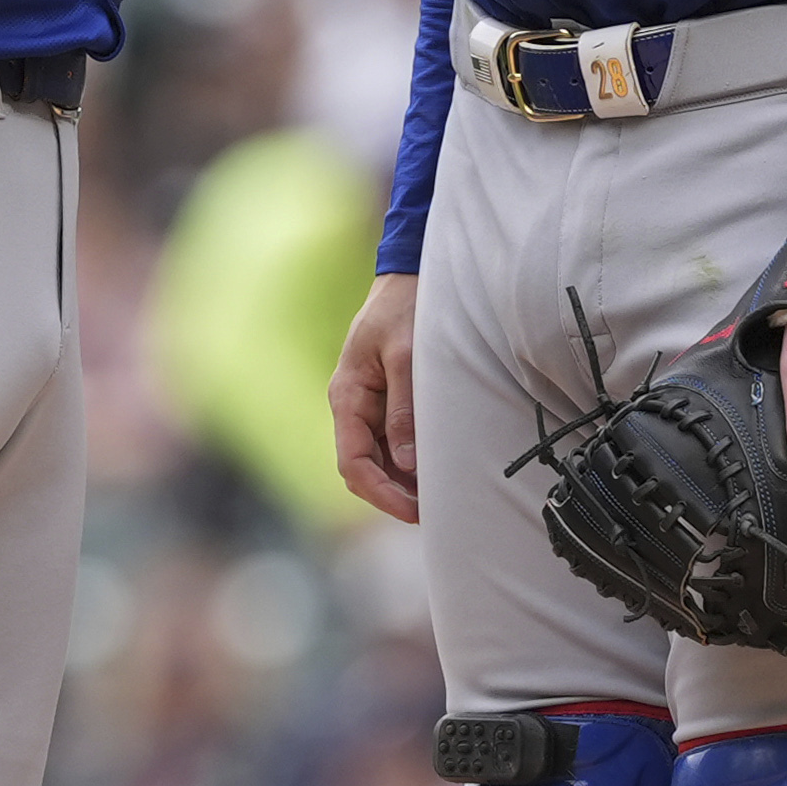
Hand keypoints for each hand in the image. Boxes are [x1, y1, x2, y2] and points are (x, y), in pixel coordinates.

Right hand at [330, 273, 424, 524]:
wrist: (409, 274)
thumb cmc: (405, 308)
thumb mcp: (407, 356)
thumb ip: (404, 409)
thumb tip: (406, 463)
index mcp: (347, 396)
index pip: (353, 463)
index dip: (381, 494)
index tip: (414, 510)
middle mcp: (352, 405)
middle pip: (364, 468)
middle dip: (394, 494)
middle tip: (433, 510)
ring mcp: (368, 404)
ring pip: (379, 459)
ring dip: (404, 479)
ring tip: (439, 492)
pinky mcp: (386, 399)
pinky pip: (392, 441)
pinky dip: (410, 459)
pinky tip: (435, 466)